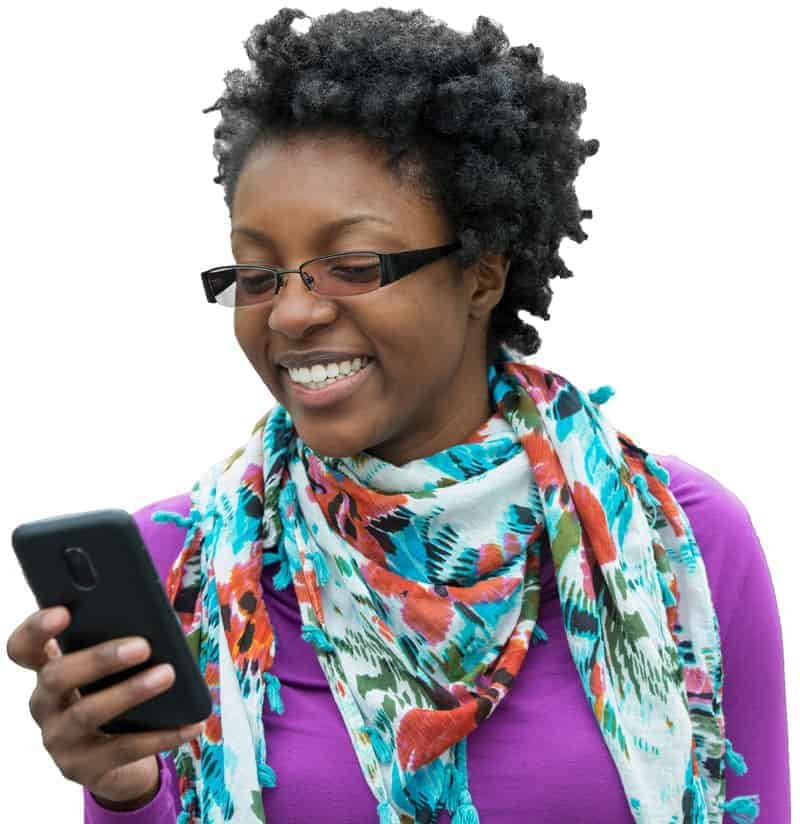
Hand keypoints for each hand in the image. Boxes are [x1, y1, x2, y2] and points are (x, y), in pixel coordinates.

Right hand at [6, 606, 205, 807]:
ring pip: (88, 713)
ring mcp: (59, 740)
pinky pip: (124, 749)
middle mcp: (45, 704)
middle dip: (99, 658)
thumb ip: (121, 641)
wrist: (119, 761)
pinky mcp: (82, 769)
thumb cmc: (117, 694)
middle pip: (56, 676)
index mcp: (49, 670)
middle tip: (142, 646)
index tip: (62, 612)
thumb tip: (156, 619)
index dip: (36, 629)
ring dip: (131, 692)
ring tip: (167, 675)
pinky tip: (190, 723)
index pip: (24, 648)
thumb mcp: (113, 669)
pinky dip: (162, 735)